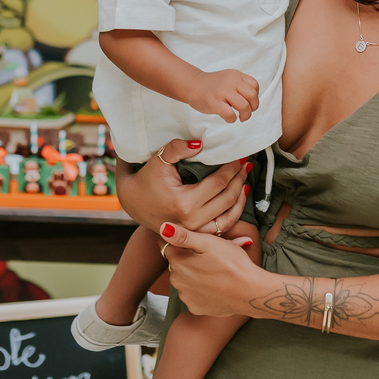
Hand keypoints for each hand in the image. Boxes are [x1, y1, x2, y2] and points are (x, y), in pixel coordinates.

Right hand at [115, 139, 247, 234]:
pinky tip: (239, 200)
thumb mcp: (158, 161)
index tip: (238, 155)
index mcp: (184, 203)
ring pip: (229, 216)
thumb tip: (200, 143)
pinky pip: (223, 228)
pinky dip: (234, 214)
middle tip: (246, 163)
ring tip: (245, 179)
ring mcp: (195, 231)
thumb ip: (177, 149)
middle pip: (227, 198)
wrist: (132, 203)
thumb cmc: (145, 179)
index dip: (231, 168)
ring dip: (241, 196)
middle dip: (239, 178)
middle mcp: (192, 221)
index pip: (218, 182)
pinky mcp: (196, 235)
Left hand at [158, 221, 258, 316]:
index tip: (196, 242)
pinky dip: (200, 290)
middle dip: (188, 258)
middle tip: (210, 256)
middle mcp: (176, 280)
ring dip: (193, 274)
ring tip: (214, 271)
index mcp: (177, 261)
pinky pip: (193, 295)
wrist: (250, 291)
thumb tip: (162, 228)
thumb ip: (183, 236)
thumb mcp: (209, 243)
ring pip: (184, 279)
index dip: (181, 241)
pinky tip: (214, 285)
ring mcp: (185, 296)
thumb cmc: (232, 263)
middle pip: (176, 263)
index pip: (168, 245)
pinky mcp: (195, 308)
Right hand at [187, 69, 259, 123]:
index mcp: (236, 75)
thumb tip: (252, 102)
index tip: (250, 103)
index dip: (255, 97)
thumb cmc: (211, 86)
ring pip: (244, 106)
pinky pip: (230, 114)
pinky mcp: (215, 102)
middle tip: (246, 112)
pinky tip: (229, 118)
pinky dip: (232, 119)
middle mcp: (231, 81)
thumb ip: (241, 86)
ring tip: (240, 117)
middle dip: (253, 108)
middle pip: (252, 96)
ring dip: (245, 115)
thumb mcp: (229, 79)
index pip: (255, 86)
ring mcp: (222, 92)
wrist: (192, 85)